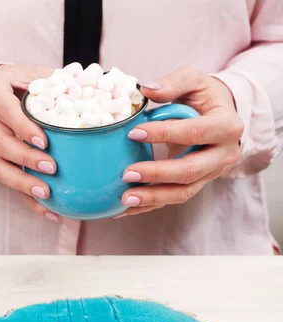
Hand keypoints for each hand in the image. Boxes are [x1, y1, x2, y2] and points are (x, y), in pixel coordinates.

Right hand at [0, 64, 58, 221]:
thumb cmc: (14, 82)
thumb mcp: (27, 72)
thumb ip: (51, 80)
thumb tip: (89, 87)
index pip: (6, 112)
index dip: (24, 128)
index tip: (44, 142)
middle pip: (0, 144)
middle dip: (25, 159)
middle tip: (52, 168)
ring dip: (22, 185)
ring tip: (47, 195)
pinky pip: (8, 183)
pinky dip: (28, 199)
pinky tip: (50, 212)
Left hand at [119, 67, 243, 216]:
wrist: (222, 116)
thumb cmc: (205, 97)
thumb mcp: (194, 81)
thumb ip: (172, 83)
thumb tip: (145, 89)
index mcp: (227, 126)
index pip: (195, 133)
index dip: (165, 134)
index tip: (134, 133)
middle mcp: (224, 155)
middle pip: (190, 171)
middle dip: (157, 174)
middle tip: (127, 174)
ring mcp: (212, 174)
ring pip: (183, 192)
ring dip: (153, 198)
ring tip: (125, 199)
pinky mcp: (198, 185)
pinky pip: (173, 198)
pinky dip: (150, 205)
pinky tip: (127, 208)